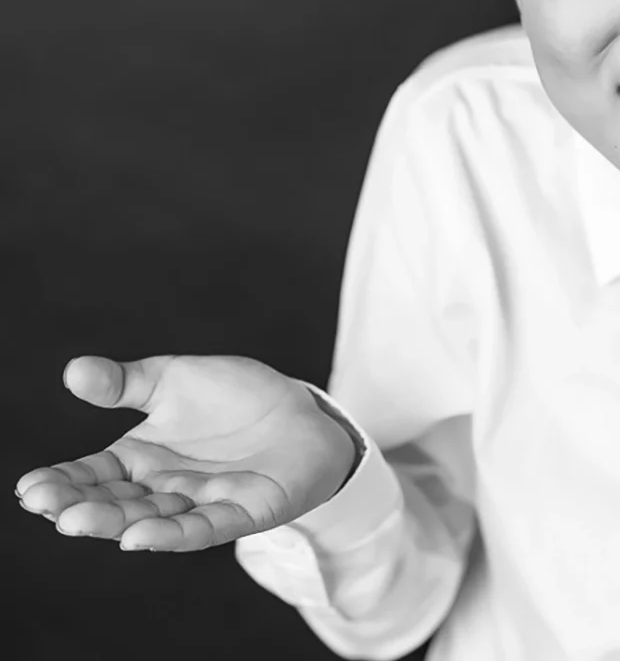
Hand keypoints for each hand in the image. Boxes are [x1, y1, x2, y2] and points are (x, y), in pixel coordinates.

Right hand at [14, 354, 357, 551]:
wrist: (301, 410)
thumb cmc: (236, 396)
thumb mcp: (176, 378)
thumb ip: (127, 381)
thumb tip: (73, 370)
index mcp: (142, 456)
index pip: (92, 475)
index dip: (61, 482)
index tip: (30, 486)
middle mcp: (164, 486)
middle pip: (113, 502)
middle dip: (78, 505)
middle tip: (44, 503)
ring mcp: (200, 503)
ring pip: (149, 519)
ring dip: (113, 522)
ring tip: (76, 521)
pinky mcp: (239, 512)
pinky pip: (201, 528)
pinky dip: (170, 535)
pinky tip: (138, 538)